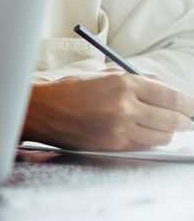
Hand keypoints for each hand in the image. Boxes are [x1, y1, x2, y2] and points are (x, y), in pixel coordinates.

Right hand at [23, 68, 193, 150]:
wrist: (42, 110)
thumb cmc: (70, 90)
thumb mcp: (104, 74)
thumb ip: (137, 79)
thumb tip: (165, 88)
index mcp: (123, 83)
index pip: (171, 96)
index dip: (189, 104)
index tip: (192, 107)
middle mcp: (124, 106)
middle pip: (173, 119)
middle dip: (184, 120)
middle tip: (185, 120)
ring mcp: (119, 129)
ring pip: (162, 136)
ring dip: (167, 132)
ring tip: (162, 126)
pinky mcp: (113, 145)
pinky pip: (144, 146)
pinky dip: (149, 140)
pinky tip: (143, 132)